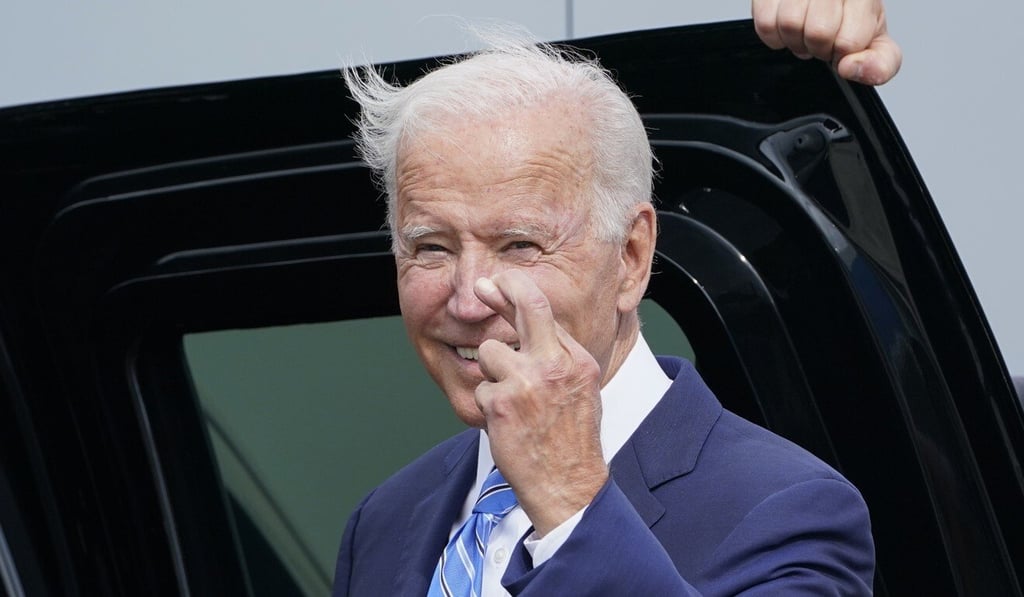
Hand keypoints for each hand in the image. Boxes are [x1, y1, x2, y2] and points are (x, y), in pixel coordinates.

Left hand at [472, 272, 607, 536]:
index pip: (545, 311)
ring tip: (510, 403)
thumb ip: (558, 358)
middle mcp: (555, 364)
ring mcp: (528, 381)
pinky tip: (506, 426)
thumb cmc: (571, 442)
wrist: (568, 485)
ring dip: (491, 376)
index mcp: (576, 360)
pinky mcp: (502, 402)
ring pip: (490, 353)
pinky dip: (487, 407)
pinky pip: (481, 390)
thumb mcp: (580, 391)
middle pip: (526, 306)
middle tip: (482, 285)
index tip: (500, 284)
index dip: (517, 293)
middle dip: (500, 290)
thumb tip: (528, 329)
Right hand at [752, 0, 901, 84]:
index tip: (840, 43)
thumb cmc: (850, 15)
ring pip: (789, 24)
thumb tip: (852, 69)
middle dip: (817, 47)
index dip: (841, 52)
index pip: (848, 41)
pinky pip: (766, 25)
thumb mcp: (874, 40)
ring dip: (794, 40)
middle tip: (820, 39)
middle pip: (817, 33)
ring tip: (803, 31)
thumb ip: (881, 64)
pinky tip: (786, 26)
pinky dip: (773, 35)